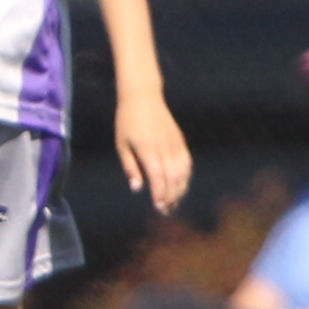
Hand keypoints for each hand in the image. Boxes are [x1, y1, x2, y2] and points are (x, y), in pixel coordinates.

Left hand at [119, 90, 191, 217]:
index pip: (157, 176)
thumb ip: (130, 167)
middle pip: (172, 177)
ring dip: (180, 189)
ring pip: (182, 171)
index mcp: (147, 148)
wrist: (143, 96)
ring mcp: (174, 143)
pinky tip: (181, 186)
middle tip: (165, 211)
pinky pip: (186, 162)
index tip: (158, 207)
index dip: (160, 193)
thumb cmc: (127, 121)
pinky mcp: (179, 140)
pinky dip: (186, 176)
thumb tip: (137, 188)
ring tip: (174, 202)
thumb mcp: (122, 144)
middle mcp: (163, 147)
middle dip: (170, 196)